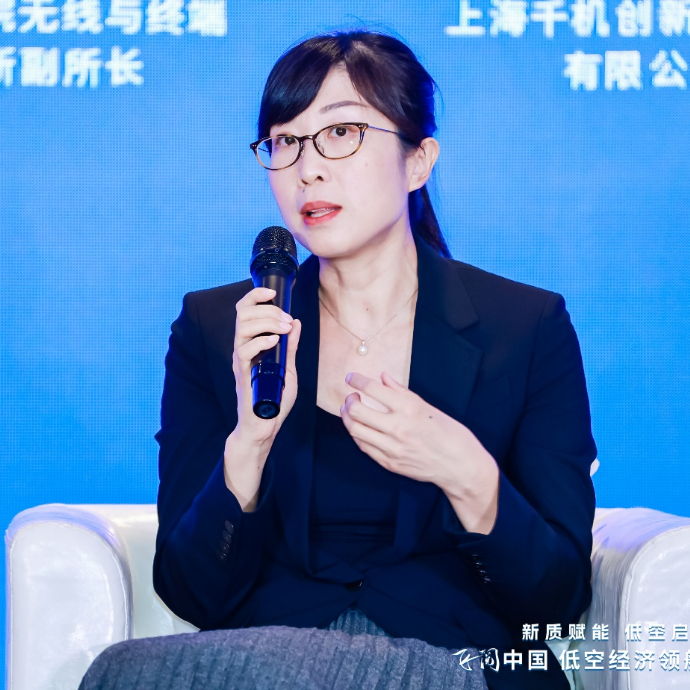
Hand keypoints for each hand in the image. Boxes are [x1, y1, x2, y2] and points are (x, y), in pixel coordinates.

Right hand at [232, 287, 301, 445]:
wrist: (264, 425)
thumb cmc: (274, 399)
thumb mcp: (288, 367)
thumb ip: (290, 346)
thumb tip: (296, 323)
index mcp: (252, 342)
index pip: (246, 311)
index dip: (255, 296)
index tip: (273, 292)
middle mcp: (243, 347)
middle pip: (244, 314)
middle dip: (268, 310)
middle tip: (287, 320)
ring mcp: (241, 360)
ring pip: (242, 328)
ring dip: (266, 322)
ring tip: (284, 329)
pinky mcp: (242, 373)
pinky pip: (244, 350)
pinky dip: (261, 341)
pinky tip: (274, 342)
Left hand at [341, 371, 496, 500]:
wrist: (460, 466)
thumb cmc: (450, 433)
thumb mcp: (429, 407)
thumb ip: (402, 393)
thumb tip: (383, 377)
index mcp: (410, 409)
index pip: (373, 389)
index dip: (357, 381)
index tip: (351, 377)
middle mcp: (398, 427)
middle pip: (358, 411)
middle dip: (349, 400)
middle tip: (351, 396)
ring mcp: (393, 448)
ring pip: (356, 430)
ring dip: (348, 418)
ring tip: (350, 411)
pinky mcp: (390, 463)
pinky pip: (364, 447)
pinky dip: (358, 435)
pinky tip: (360, 428)